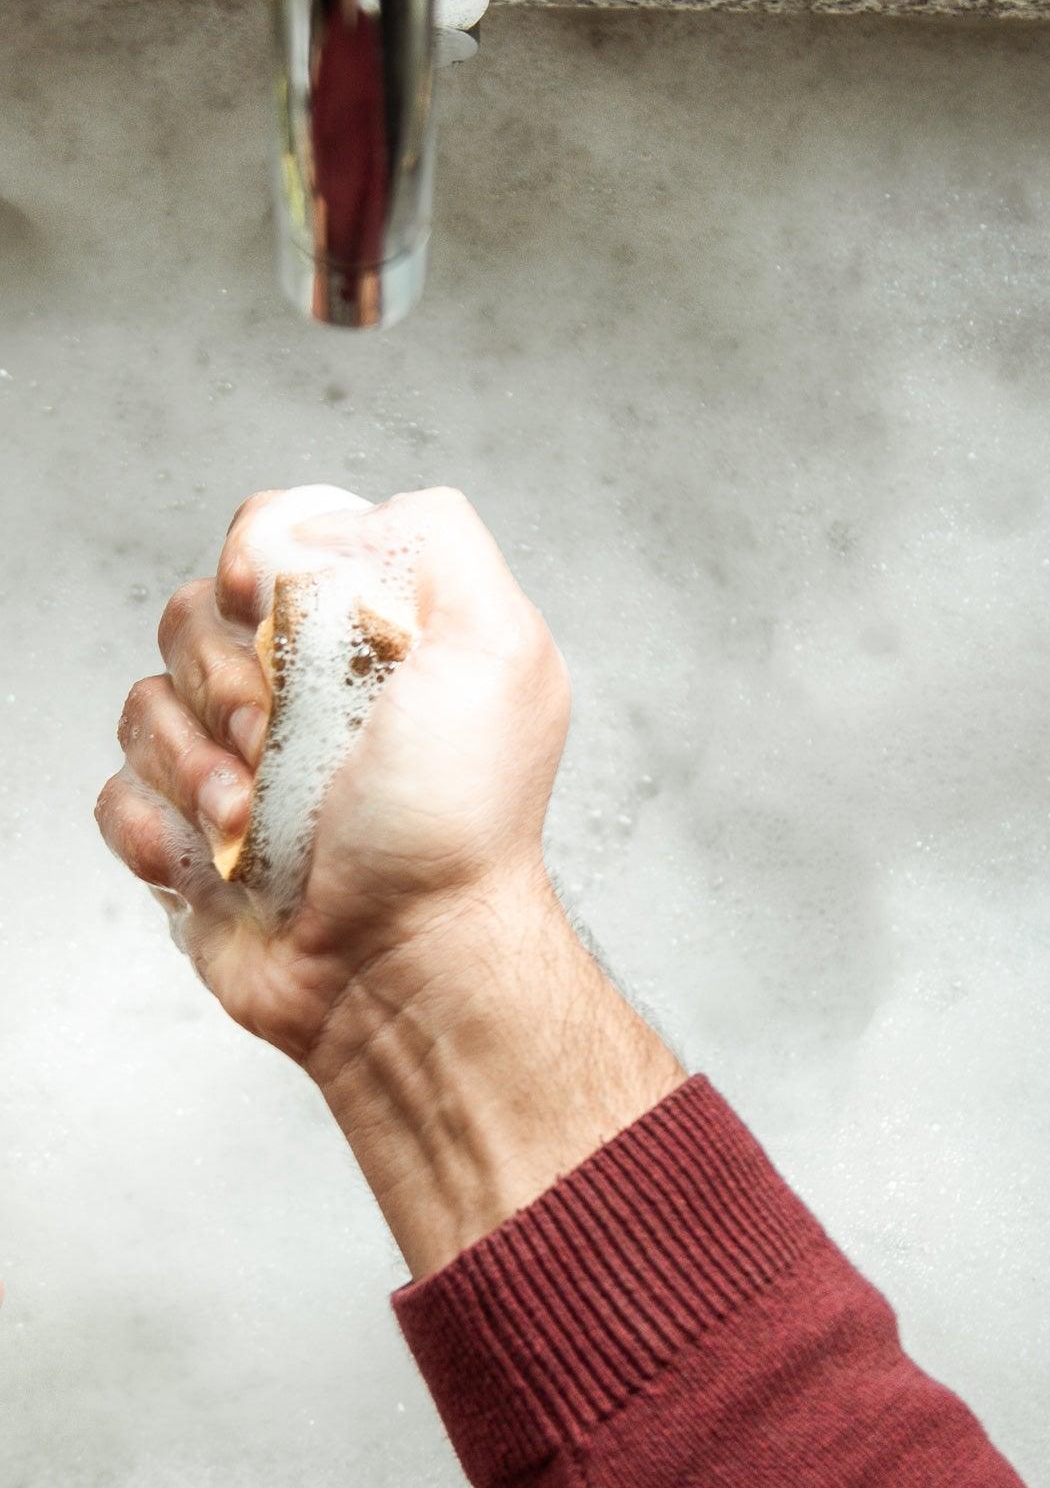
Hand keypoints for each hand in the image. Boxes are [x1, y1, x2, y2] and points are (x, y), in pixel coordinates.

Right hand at [98, 486, 683, 1275]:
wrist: (402, 966)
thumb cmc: (453, 825)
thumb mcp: (494, 651)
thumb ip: (439, 544)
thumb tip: (340, 522)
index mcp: (386, 638)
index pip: (279, 535)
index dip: (255, 555)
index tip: (266, 601)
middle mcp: (316, 692)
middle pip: (197, 614)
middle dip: (231, 681)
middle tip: (284, 743)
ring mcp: (249, 762)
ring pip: (148, 699)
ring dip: (198, 764)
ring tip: (260, 820)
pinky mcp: (194, 831)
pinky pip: (117, 788)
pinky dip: (159, 826)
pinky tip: (220, 859)